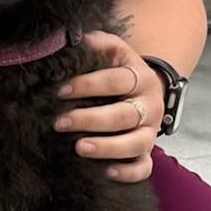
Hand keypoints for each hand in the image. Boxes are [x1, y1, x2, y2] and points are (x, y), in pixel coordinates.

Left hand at [52, 30, 163, 182]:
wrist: (144, 88)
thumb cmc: (117, 70)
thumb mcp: (111, 50)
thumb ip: (95, 43)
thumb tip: (70, 37)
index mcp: (140, 77)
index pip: (116, 80)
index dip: (88, 85)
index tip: (60, 91)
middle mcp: (149, 105)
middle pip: (123, 115)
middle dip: (90, 119)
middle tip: (60, 122)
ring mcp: (150, 131)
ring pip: (137, 143)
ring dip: (108, 147)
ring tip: (79, 148)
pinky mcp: (147, 152)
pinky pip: (144, 167)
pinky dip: (129, 172)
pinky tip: (107, 172)